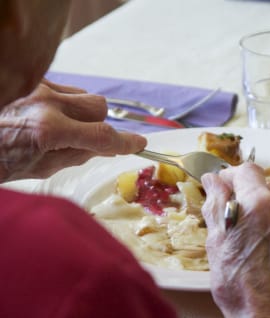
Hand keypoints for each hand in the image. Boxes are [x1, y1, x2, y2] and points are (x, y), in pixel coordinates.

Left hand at [0, 79, 146, 181]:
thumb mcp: (43, 168)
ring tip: (66, 128)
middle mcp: (46, 104)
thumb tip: (106, 148)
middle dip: (101, 125)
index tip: (139, 145)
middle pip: (99, 107)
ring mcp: (38, 88)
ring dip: (84, 114)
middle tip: (89, 141)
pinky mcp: (31, 81)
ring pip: (84, 96)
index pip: (102, 136)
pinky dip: (68, 105)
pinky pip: (66, 90)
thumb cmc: (1, 161)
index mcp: (49, 131)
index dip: (126, 142)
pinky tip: (52, 116)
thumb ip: (78, 155)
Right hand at [201, 162, 269, 317]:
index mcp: (260, 203)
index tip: (224, 189)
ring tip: (259, 244)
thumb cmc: (235, 282)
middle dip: (250, 200)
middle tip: (238, 224)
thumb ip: (215, 203)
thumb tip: (213, 178)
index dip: (232, 177)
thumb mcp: (216, 241)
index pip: (247, 171)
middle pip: (266, 189)